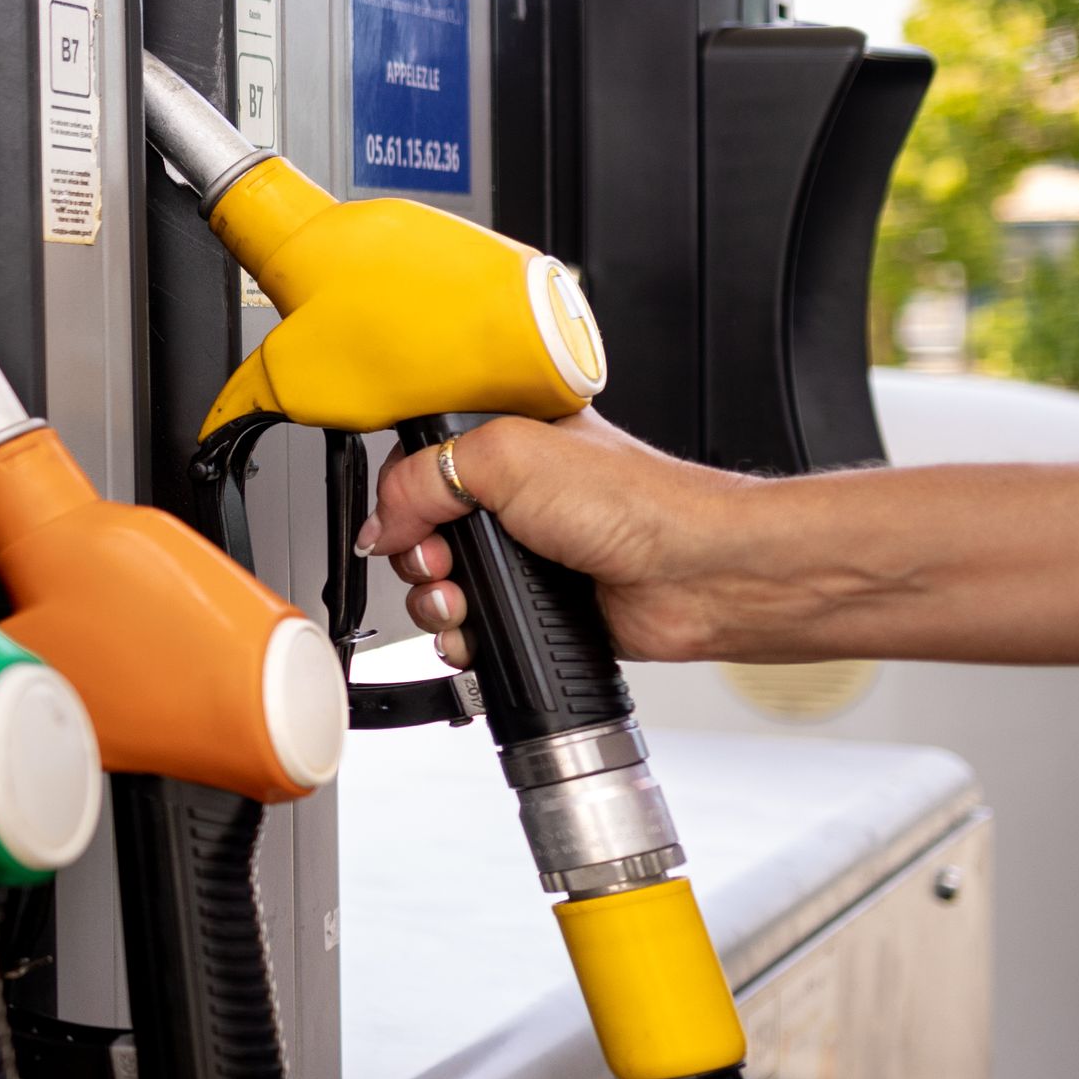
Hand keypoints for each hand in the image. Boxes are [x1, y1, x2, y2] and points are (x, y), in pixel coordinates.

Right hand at [357, 412, 754, 667]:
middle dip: (418, 555)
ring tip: (465, 600)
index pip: (419, 464)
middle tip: (446, 559)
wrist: (697, 577)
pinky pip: (470, 627)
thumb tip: (380, 523)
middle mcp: (513, 497)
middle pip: (419, 530)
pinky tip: (480, 629)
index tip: (407, 520)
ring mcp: (524, 554)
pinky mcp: (534, 605)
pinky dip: (464, 636)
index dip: (402, 496)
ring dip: (436, 601)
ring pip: (439, 583)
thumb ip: (423, 478)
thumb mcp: (509, 456)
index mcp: (508, 441)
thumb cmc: (639, 504)